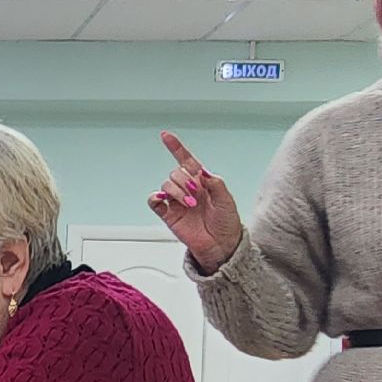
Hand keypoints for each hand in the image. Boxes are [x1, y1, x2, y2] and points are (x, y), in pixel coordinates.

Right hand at [147, 131, 243, 274]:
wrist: (221, 245)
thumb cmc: (226, 223)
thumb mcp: (227, 200)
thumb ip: (215, 184)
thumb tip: (202, 172)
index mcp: (202, 182)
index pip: (187, 161)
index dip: (176, 148)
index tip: (165, 136)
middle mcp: (188, 189)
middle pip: (176, 173)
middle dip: (185, 181)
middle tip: (195, 194)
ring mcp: (177, 201)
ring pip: (166, 185)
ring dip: (177, 192)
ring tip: (189, 204)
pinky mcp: (168, 214)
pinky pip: (154, 202)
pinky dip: (155, 198)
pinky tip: (162, 200)